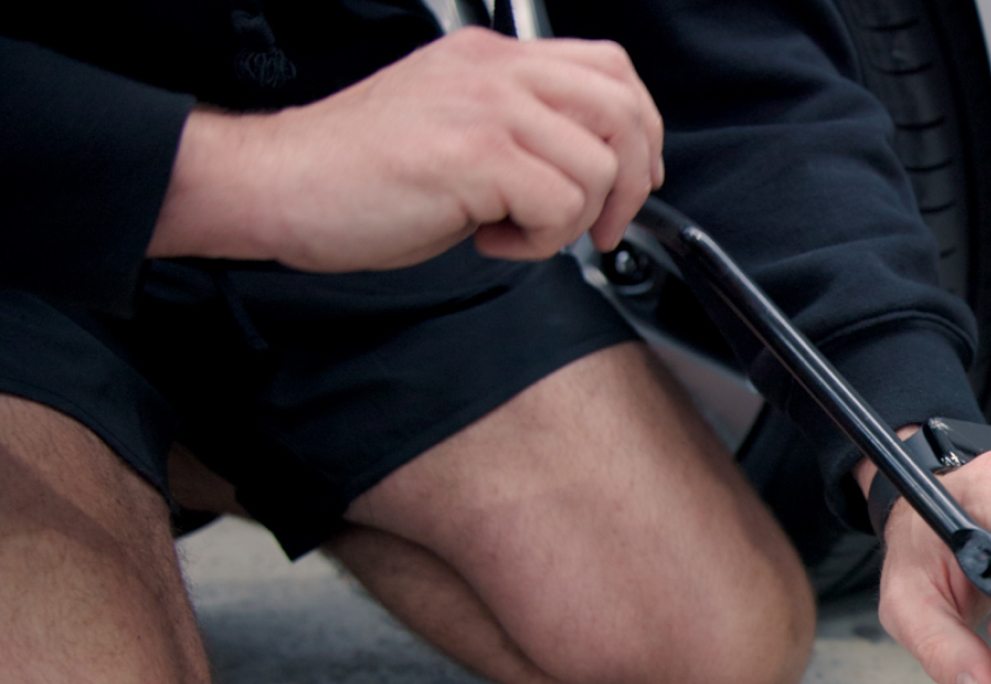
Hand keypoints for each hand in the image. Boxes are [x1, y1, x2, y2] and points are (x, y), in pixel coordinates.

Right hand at [149, 28, 663, 270]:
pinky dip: (538, 242)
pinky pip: (559, 205)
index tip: (630, 181)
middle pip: (622, 109)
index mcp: (493, 58)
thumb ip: (520, 127)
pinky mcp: (475, 155)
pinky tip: (488, 239)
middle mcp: (495, 71)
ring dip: (571, 221)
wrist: (275, 185)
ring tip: (514, 230)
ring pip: (598, 166)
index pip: (610, 69)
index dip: (639, 130)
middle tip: (597, 226)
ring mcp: (486, 108)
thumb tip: (594, 167)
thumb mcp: (454, 126)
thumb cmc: (354, 172)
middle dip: (628, 183)